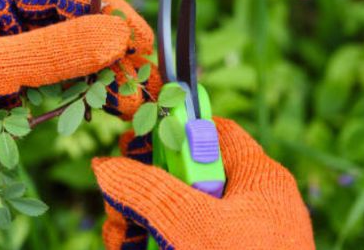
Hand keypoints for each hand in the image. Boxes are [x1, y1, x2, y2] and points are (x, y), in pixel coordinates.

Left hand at [0, 0, 155, 200]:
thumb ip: (54, 53)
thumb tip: (117, 36)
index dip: (109, 11)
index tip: (143, 41)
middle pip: (66, 18)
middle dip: (107, 48)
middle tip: (144, 77)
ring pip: (60, 49)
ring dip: (95, 73)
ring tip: (128, 99)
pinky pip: (45, 75)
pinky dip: (70, 90)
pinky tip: (95, 104)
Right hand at [92, 117, 314, 249]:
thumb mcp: (194, 227)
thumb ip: (148, 191)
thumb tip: (105, 166)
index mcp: (258, 179)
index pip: (213, 130)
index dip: (173, 126)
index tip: (134, 135)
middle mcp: (246, 205)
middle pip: (183, 173)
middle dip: (143, 184)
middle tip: (118, 199)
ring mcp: (230, 238)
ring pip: (172, 213)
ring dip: (137, 220)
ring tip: (121, 237)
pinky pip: (173, 241)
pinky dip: (147, 244)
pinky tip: (128, 248)